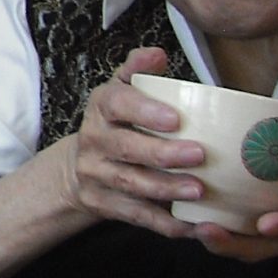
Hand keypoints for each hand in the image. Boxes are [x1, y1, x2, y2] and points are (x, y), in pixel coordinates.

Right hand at [68, 50, 277, 257]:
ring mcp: (96, 175)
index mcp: (101, 109)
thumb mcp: (119, 92)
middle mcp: (93, 141)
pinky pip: (135, 216)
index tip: (176, 119)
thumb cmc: (115, 125)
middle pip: (125, 148)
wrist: (78, 167)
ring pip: (130, 184)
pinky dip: (164, 223)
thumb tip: (157, 54)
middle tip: (199, 155)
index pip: (116, 104)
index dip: (144, 111)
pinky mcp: (103, 204)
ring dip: (166, 188)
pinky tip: (191, 224)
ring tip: (199, 190)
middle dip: (162, 154)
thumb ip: (136, 72)